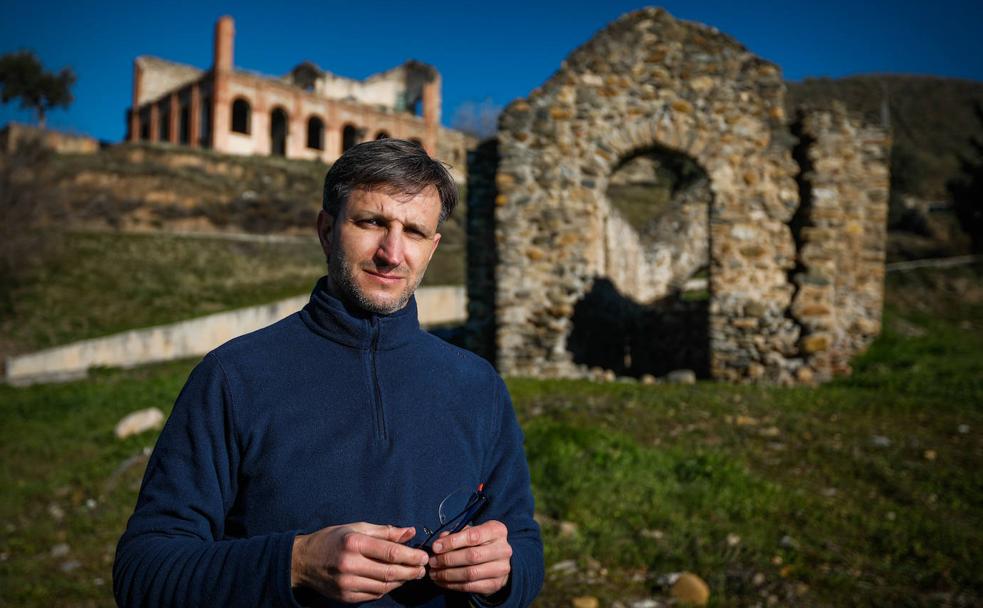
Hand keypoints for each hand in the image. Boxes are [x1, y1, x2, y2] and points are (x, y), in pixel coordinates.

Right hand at [291, 523, 428, 602]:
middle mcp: (350, 565)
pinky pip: (373, 595)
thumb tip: (410, 532)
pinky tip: (394, 581)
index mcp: (354, 543)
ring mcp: (347, 584)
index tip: (423, 556)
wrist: (303, 561)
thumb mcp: (357, 528)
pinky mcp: (346, 596)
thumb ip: (385, 532)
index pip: (390, 553)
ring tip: (412, 574)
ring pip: (384, 586)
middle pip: (390, 572)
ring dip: (401, 581)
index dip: (411, 556)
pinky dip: (387, 588)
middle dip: (411, 571)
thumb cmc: (333, 540)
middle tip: (422, 569)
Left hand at [427, 520, 511, 596]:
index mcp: (497, 530)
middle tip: (432, 562)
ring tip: (434, 573)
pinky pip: (470, 586)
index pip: (473, 536)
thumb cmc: (481, 542)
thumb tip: (439, 542)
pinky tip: (442, 581)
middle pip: (472, 556)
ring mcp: (502, 568)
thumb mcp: (471, 532)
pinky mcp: (496, 584)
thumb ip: (455, 534)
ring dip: (447, 574)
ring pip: (470, 573)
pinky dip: (452, 585)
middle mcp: (503, 549)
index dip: (452, 542)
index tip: (435, 547)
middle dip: (447, 559)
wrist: (498, 561)